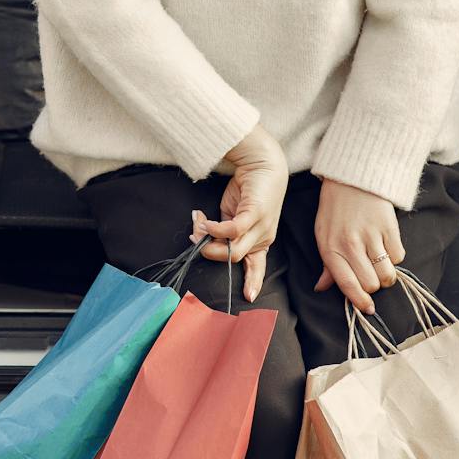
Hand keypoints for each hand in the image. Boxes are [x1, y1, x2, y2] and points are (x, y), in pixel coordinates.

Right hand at [192, 125, 285, 303]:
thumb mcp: (233, 214)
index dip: (252, 281)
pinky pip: (233, 229)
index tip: (249, 295)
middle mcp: (263, 237)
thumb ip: (222, 228)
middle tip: (195, 237)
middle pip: (236, 258)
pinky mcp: (256, 213)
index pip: (257, 265)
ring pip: (234, 249)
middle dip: (210, 253)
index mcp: (260, 240)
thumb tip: (202, 236)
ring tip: (197, 227)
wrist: (263, 163)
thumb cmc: (249, 189)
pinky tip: (204, 221)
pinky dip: (215, 228)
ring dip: (209, 242)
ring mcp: (262, 226)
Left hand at [312, 178, 405, 314]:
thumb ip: (327, 264)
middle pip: (371, 285)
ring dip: (386, 274)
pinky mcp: (389, 227)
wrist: (352, 178)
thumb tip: (322, 288)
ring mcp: (371, 236)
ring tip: (380, 263)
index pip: (347, 285)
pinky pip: (399, 257)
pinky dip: (395, 257)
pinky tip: (386, 246)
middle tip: (371, 274)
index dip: (359, 302)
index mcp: (330, 248)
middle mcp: (350, 244)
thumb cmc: (335, 209)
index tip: (368, 309)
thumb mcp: (323, 234)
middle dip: (373, 286)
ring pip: (387, 275)